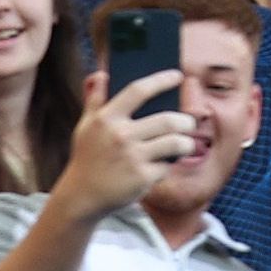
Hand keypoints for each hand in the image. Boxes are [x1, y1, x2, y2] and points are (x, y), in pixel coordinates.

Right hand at [51, 63, 191, 217]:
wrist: (81, 197)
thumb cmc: (87, 157)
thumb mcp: (85, 126)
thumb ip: (94, 99)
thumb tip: (101, 74)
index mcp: (106, 119)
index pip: (138, 90)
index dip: (161, 80)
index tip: (177, 75)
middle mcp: (121, 136)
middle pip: (168, 120)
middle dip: (186, 121)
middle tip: (189, 122)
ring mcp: (133, 158)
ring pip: (176, 142)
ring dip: (187, 142)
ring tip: (186, 142)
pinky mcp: (142, 178)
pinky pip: (167, 165)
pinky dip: (169, 164)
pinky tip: (165, 164)